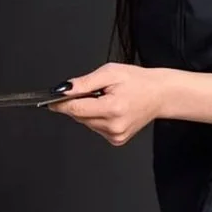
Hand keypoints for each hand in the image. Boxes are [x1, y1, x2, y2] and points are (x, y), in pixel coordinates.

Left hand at [49, 63, 166, 145]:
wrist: (160, 95)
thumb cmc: (138, 81)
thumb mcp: (110, 72)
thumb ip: (84, 82)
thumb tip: (63, 90)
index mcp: (113, 108)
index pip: (76, 109)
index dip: (61, 103)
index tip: (51, 100)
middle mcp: (114, 126)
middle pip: (79, 116)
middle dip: (80, 103)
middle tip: (95, 91)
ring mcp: (116, 135)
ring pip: (86, 123)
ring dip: (89, 111)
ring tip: (108, 100)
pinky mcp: (117, 139)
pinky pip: (96, 128)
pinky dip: (98, 118)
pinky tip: (112, 110)